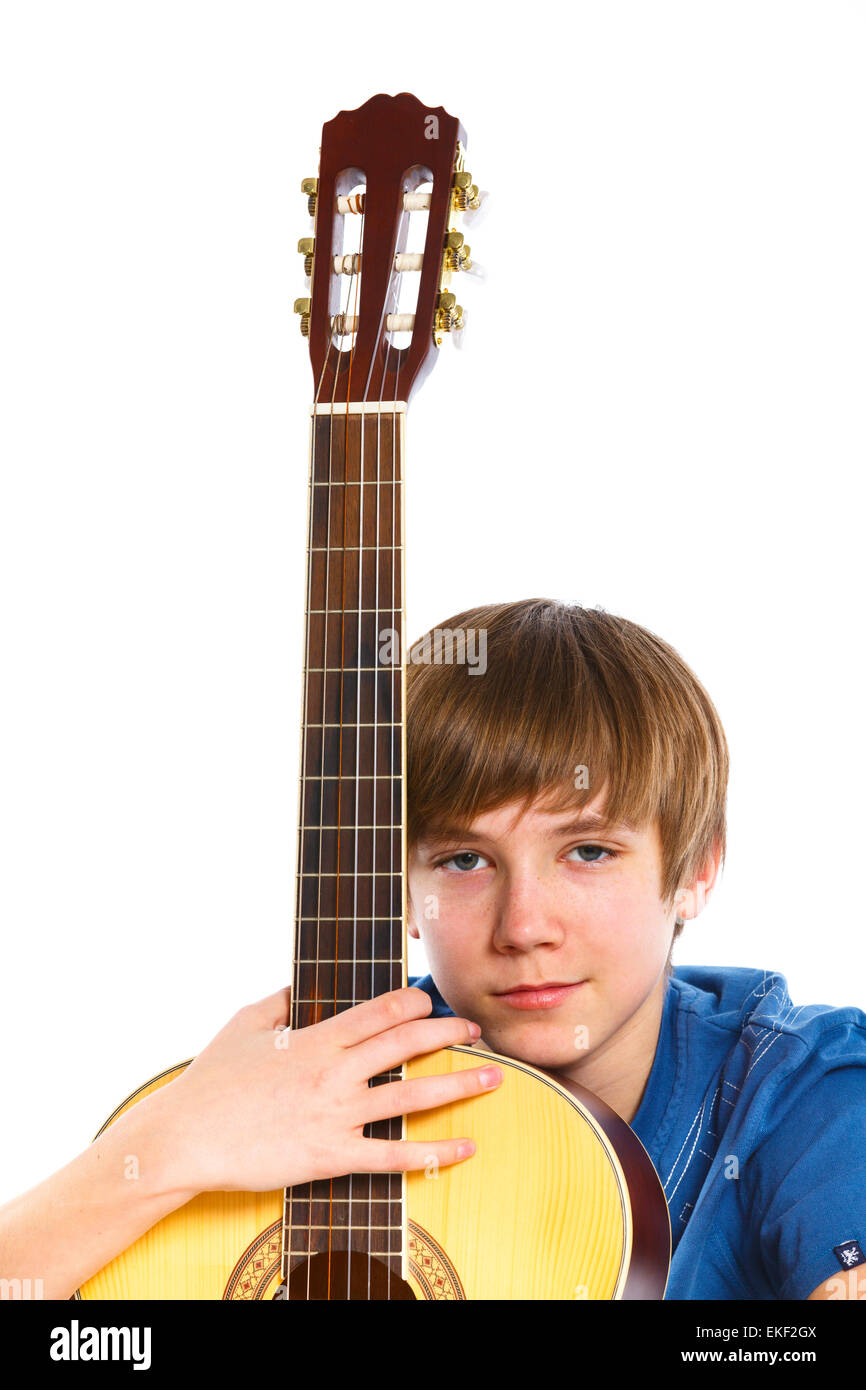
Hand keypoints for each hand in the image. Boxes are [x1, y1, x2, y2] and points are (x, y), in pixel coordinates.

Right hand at [137, 985, 502, 1195]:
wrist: (185, 1138)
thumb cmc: (210, 1080)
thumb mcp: (243, 1023)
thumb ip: (279, 999)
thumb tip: (302, 982)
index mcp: (315, 1038)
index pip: (379, 1011)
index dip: (414, 1002)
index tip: (432, 1000)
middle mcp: (333, 1073)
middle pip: (405, 1045)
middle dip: (447, 1032)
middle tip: (476, 1029)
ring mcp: (335, 1116)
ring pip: (410, 1096)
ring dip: (458, 1085)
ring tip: (493, 1078)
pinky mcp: (332, 1156)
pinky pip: (393, 1155)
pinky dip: (433, 1153)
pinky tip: (464, 1147)